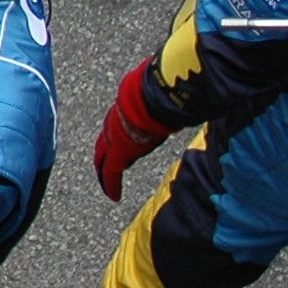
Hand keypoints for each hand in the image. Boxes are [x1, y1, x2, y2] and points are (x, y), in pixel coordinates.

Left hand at [92, 59, 178, 201]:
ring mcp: (112, 138)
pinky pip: (110, 172)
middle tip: (104, 171)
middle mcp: (113, 124)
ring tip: (108, 186)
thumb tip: (184, 96)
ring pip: (104, 159)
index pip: (116, 129)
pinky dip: (111, 184)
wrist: (151, 97)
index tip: (117, 150)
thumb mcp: (158, 96)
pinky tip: (113, 196)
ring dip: (106, 172)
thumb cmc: (159, 92)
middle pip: (104, 145)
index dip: (114, 141)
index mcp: (123, 111)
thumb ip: (165, 102)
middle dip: (104, 158)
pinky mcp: (117, 152)